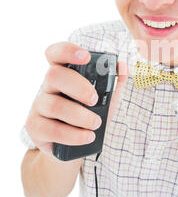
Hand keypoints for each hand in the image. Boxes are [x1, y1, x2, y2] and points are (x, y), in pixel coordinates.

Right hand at [25, 42, 127, 157]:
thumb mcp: (105, 99)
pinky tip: (88, 136)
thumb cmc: (88, 115)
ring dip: (80, 116)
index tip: (86, 56)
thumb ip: (114, 83)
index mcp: (63, 74)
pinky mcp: (35, 127)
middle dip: (78, 87)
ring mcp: (39, 106)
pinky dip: (74, 135)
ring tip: (96, 123)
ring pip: (54, 105)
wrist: (74, 146)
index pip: (55, 54)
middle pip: (54, 75)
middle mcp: (47, 87)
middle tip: (94, 100)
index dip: (67, 50)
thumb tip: (123, 66)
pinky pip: (52, 130)